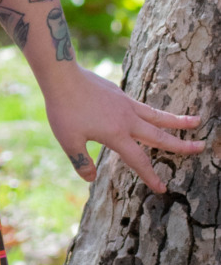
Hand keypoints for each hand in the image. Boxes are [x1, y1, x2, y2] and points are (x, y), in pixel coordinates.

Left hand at [44, 64, 203, 193]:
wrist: (62, 76)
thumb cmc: (63, 110)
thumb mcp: (68, 141)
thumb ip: (81, 162)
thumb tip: (91, 179)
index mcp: (116, 134)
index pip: (139, 160)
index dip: (151, 176)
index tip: (162, 188)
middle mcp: (127, 119)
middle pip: (159, 136)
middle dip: (181, 144)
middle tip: (201, 147)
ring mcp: (125, 104)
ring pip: (157, 115)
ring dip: (177, 120)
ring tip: (197, 120)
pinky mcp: (120, 93)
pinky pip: (142, 105)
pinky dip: (153, 112)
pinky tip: (155, 114)